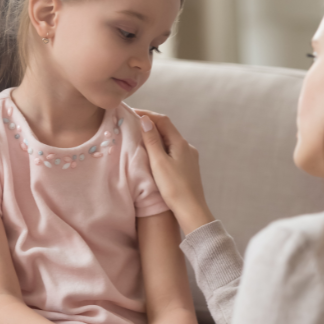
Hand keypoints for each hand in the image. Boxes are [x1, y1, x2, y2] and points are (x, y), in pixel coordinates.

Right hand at [134, 109, 214, 234]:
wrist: (192, 210)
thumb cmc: (174, 187)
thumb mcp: (159, 162)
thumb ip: (152, 140)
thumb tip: (145, 120)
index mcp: (180, 143)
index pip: (163, 120)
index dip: (147, 114)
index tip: (131, 113)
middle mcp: (187, 147)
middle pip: (167, 129)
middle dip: (151, 124)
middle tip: (133, 124)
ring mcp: (189, 157)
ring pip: (170, 141)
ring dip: (156, 136)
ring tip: (140, 138)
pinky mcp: (188, 167)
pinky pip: (172, 151)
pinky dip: (161, 147)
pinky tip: (154, 155)